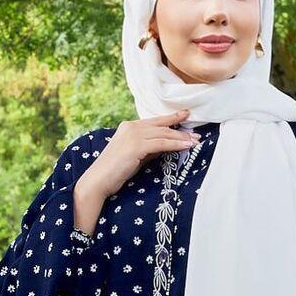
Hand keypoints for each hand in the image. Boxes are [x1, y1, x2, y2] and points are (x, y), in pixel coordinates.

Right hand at [74, 110, 200, 226]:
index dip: (171, 118)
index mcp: (129, 127)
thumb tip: (166, 145)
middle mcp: (131, 127)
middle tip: (196, 135)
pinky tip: (186, 146)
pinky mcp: (136, 145)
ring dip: (181, 138)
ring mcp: (133, 135)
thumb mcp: (136, 156)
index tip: (185, 115)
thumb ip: (149, 148)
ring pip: (164, 134)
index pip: (155, 121)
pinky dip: (175, 144)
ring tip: (195, 142)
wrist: (98, 180)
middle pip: (162, 126)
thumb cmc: (115, 171)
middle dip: (180, 130)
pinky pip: (161, 143)